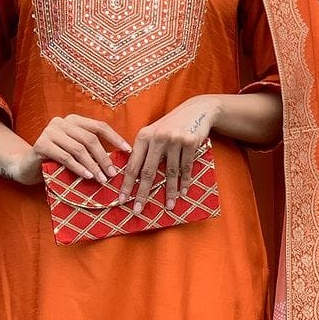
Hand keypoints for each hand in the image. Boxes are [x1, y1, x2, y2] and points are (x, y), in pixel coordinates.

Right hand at [31, 114, 131, 185]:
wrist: (27, 167)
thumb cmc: (55, 161)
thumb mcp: (75, 152)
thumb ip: (90, 150)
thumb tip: (117, 160)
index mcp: (73, 120)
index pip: (99, 126)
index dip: (115, 138)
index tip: (128, 151)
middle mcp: (61, 122)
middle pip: (90, 139)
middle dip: (104, 157)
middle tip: (112, 174)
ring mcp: (49, 131)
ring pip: (78, 149)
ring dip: (93, 165)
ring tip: (102, 179)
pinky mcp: (41, 144)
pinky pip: (65, 157)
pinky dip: (78, 168)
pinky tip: (88, 176)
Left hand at [117, 97, 219, 212]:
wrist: (196, 110)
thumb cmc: (170, 125)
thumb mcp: (153, 132)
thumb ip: (143, 149)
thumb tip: (131, 175)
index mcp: (144, 135)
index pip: (133, 164)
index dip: (127, 183)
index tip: (122, 199)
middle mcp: (158, 137)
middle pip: (148, 171)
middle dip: (143, 193)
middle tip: (138, 209)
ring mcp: (175, 140)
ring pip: (170, 172)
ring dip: (170, 192)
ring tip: (169, 206)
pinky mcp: (190, 142)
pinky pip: (186, 167)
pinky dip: (185, 182)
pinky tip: (183, 193)